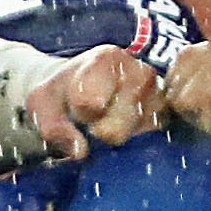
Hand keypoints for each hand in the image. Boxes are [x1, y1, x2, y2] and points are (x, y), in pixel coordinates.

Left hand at [28, 44, 162, 157]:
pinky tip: (124, 127)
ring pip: (134, 138)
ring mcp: (158, 93)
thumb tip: (81, 152)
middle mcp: (139, 71)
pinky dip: (133, 140)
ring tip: (108, 119)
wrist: (80, 92)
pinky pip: (150, 141)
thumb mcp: (42, 106)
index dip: (78, 115)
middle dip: (99, 132)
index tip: (75, 108)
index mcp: (106, 58)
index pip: (91, 104)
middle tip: (93, 119)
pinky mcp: (168, 114)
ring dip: (117, 137)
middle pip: (115, 129)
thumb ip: (53, 127)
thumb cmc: (61, 95)